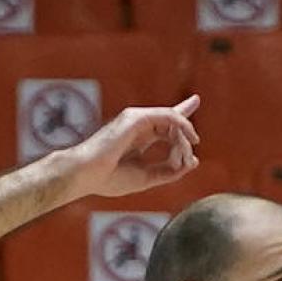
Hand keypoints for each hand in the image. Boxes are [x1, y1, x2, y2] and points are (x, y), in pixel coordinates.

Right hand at [62, 95, 200, 198]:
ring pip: (173, 120)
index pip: (165, 122)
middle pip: (173, 122)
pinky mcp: (135, 117)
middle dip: (187, 142)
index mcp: (138, 138)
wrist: (86, 175)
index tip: (195, 101)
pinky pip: (168, 116)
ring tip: (185, 157)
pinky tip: (188, 139)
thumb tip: (192, 161)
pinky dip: (181, 127)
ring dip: (184, 139)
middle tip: (186, 162)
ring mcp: (136, 120)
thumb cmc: (109, 179)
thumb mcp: (147, 178)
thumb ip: (169, 171)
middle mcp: (138, 126)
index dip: (182, 113)